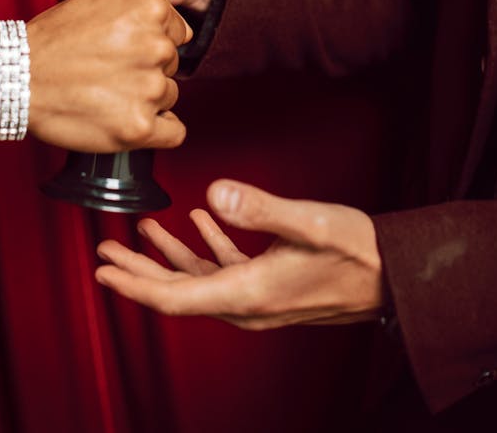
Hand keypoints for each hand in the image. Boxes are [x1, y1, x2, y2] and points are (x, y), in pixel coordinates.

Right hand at [26, 0, 190, 151]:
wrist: (16, 77)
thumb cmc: (50, 40)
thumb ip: (128, 0)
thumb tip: (153, 9)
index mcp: (150, 11)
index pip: (178, 31)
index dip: (154, 40)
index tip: (134, 50)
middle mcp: (156, 47)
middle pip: (171, 64)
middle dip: (147, 69)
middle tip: (112, 74)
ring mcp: (149, 89)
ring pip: (167, 97)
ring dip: (145, 99)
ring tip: (108, 96)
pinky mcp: (139, 127)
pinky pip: (173, 132)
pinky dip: (158, 130)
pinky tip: (133, 121)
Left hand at [95, 179, 382, 327]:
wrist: (393, 275)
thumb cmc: (356, 251)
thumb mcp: (308, 223)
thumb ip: (260, 209)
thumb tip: (215, 194)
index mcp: (249, 293)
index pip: (176, 298)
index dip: (135, 284)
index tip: (103, 273)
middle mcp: (247, 302)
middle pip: (177, 291)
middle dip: (137, 271)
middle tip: (103, 252)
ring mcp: (258, 295)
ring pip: (198, 279)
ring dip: (167, 256)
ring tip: (140, 231)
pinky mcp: (270, 282)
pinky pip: (225, 269)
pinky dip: (205, 246)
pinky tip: (198, 219)